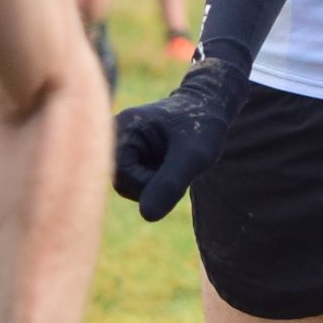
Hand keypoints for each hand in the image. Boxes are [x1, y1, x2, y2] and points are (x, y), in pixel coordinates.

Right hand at [111, 52, 241, 220]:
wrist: (209, 106)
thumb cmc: (202, 126)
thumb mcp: (193, 156)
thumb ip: (170, 184)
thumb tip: (146, 215)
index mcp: (122, 128)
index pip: (123, 178)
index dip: (151, 183)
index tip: (176, 165)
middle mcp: (113, 136)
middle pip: (123, 184)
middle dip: (154, 184)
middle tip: (178, 164)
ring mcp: (120, 145)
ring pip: (130, 186)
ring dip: (156, 184)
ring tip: (174, 161)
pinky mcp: (129, 153)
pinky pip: (136, 182)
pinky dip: (156, 180)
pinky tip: (169, 162)